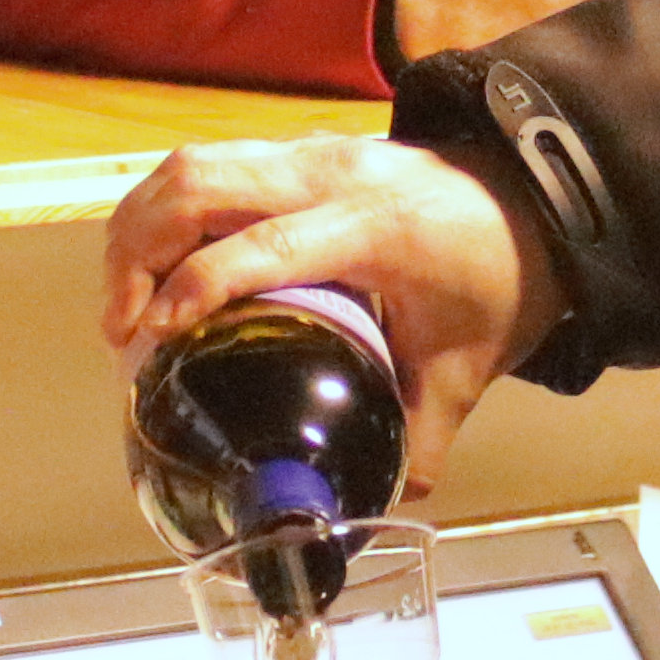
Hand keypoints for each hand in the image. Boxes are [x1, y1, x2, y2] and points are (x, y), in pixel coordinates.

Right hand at [103, 135, 551, 491]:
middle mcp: (334, 175)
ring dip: (140, 226)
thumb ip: (417, 441)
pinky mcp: (298, 150)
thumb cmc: (501, 280)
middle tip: (123, 332)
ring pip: (194, 163)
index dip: (199, 286)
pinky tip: (153, 263)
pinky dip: (164, 208)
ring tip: (125, 302)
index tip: (151, 337)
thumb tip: (374, 508)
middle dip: (139, 253)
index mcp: (378, 229)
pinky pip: (210, 163)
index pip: (267, 245)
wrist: (536, 202)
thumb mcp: (465, 371)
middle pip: (203, 184)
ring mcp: (312, 151)